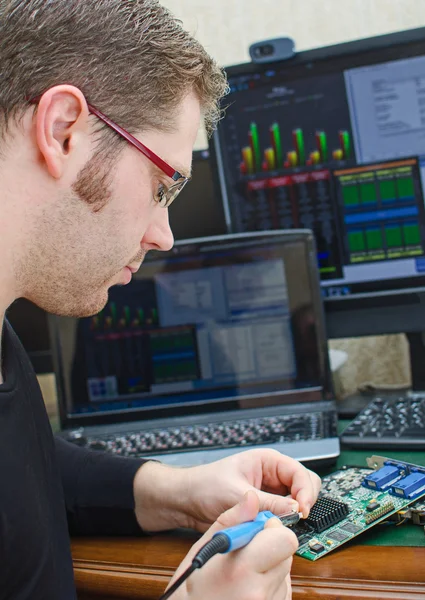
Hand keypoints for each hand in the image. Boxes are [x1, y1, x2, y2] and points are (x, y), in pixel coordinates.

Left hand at [134, 448, 320, 531]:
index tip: (302, 510)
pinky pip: (282, 516)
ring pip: (295, 503)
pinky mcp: (264, 509)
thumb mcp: (236, 493)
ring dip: (293, 514)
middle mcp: (272, 476)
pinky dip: (283, 523)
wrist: (186, 501)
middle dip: (304, 501)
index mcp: (268, 461)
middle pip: (304, 486)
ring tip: (283, 524)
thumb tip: (294, 510)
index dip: (305, 491)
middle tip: (299, 518)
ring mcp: (269, 493)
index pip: (299, 473)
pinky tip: (276, 529)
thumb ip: (266, 502)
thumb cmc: (204, 485)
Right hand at [167, 490, 296, 599]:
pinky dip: (270, 581)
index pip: (283, 539)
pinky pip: (283, 586)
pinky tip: (250, 584)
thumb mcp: (204, 549)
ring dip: (271, 564)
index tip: (256, 530)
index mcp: (241, 570)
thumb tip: (251, 499)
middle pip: (287, 551)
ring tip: (244, 572)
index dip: (271, 529)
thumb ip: (232, 521)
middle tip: (248, 550)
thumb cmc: (193, 588)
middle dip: (271, 544)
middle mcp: (260, 592)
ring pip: (286, 569)